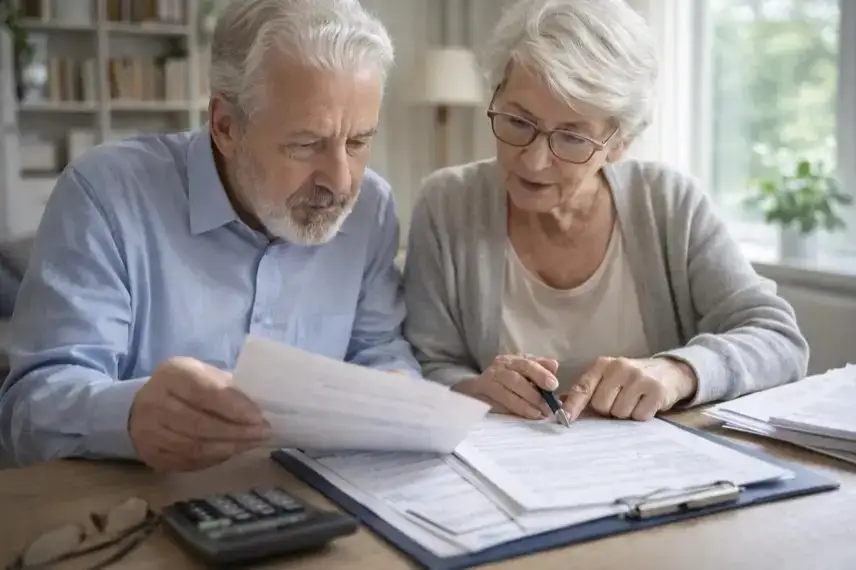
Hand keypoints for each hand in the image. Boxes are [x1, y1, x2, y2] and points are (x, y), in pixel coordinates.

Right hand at [129, 357, 269, 471]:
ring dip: (229, 448)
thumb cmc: (185, 387)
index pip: (205, 392)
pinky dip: (214, 459)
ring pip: (194, 447)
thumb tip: (258, 408)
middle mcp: (154, 401)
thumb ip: (227, 387)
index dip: (233, 407)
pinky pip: (188, 461)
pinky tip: (231, 452)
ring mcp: (148, 431)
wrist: (144, 407)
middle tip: (262, 434)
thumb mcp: (204, 374)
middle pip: (200, 424)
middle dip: (236, 431)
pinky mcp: (150, 454)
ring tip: (251, 444)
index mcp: (172, 374)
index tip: (258, 417)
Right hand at [452, 354, 558, 419]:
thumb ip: (540, 367)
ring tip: (539, 413)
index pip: (527, 363)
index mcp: (513, 360)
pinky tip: (526, 415)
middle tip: (548, 406)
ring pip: (506, 392)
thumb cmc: (508, 380)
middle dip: (534, 393)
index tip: (553, 385)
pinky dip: (513, 409)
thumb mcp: (525, 370)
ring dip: (525, 404)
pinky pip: (497, 403)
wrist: (477, 388)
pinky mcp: (481, 394)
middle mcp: (499, 367)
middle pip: (516, 378)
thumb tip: (554, 366)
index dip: (540, 374)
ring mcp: (488, 380)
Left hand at [562, 357, 697, 420]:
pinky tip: (645, 404)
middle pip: (601, 405)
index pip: (583, 387)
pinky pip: (639, 416)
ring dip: (625, 414)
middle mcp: (619, 367)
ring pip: (619, 413)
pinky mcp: (656, 391)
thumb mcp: (608, 378)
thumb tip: (560, 404)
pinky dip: (640, 415)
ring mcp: (639, 378)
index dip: (573, 405)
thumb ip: (587, 390)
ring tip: (633, 401)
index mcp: (603, 365)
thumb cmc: (630, 379)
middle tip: (619, 401)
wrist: (668, 372)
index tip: (565, 419)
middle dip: (607, 410)